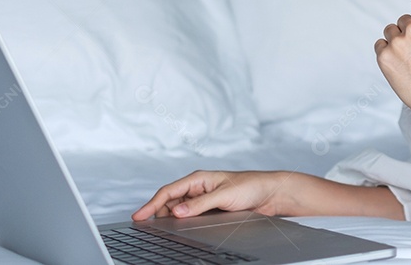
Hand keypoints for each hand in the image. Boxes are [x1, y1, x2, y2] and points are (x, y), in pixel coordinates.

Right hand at [131, 170, 290, 220]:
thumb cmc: (251, 186)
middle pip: (170, 202)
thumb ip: (200, 204)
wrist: (270, 194)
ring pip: (178, 211)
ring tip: (161, 230)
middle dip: (158, 213)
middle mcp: (198, 189)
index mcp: (199, 179)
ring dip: (170, 219)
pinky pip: (190, 217)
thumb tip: (177, 212)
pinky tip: (178, 230)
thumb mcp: (224, 195)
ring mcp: (203, 200)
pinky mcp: (210, 211)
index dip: (151, 204)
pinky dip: (182, 223)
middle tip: (147, 227)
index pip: (168, 191)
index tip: (139, 216)